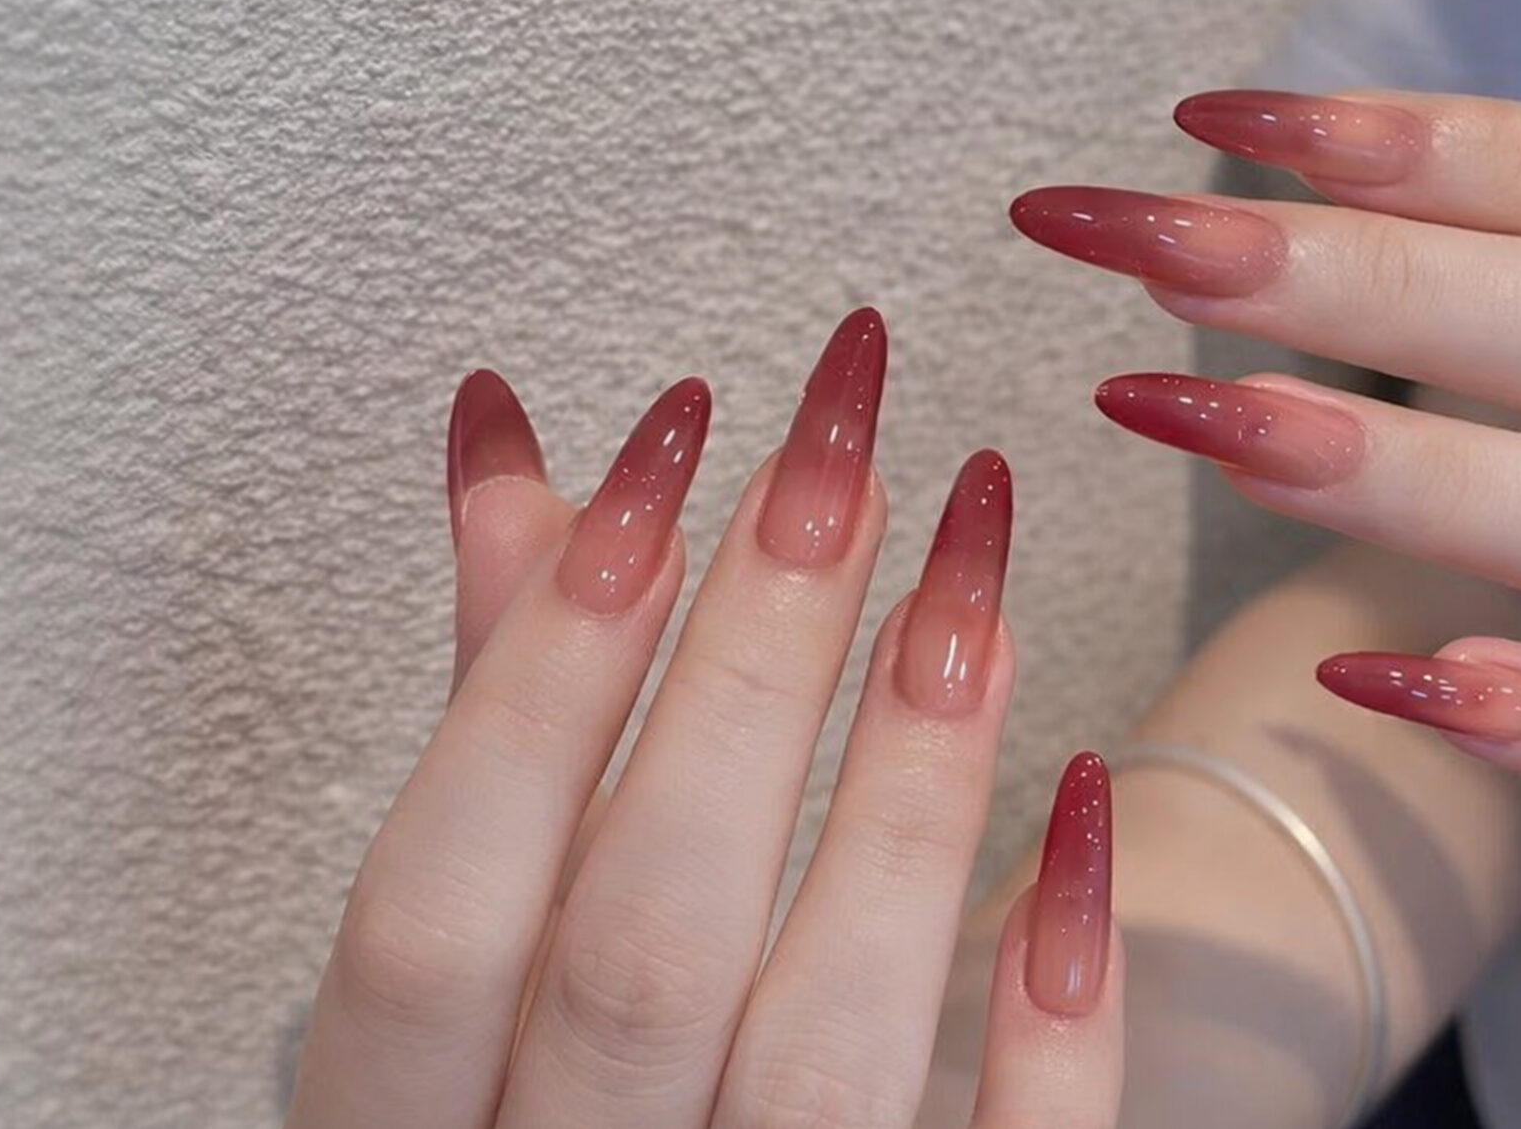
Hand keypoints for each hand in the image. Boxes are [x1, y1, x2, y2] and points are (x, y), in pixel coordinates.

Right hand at [289, 310, 1122, 1128]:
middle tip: (847, 460)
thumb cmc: (542, 1103)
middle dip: (747, 681)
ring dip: (901, 796)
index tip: (667, 455)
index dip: (538, 673)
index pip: (437, 906)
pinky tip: (1083, 806)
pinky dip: (1050, 1011)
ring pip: (823, 1044)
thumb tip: (511, 457)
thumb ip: (500, 729)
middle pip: (643, 944)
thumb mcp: (480, 960)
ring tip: (976, 580)